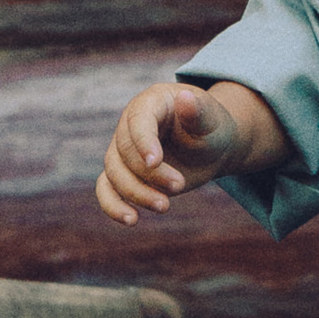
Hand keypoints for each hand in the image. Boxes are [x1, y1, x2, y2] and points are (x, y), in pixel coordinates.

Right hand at [96, 78, 280, 223]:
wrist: (211, 147)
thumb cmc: (212, 127)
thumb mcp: (211, 119)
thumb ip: (198, 111)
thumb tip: (185, 97)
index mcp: (150, 103)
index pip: (138, 121)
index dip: (143, 141)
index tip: (155, 162)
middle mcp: (130, 125)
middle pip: (124, 151)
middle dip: (150, 173)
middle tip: (180, 185)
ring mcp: (123, 150)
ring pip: (114, 173)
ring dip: (136, 193)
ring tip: (165, 206)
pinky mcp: (124, 174)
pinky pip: (107, 189)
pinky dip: (113, 206)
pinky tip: (131, 220)